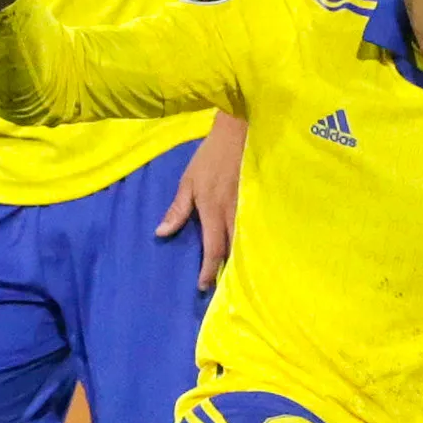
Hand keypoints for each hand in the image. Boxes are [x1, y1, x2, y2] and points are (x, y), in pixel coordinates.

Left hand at [159, 114, 246, 289]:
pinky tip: (250, 254)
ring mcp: (251, 210)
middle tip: (220, 288)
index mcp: (214, 210)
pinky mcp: (260, 204)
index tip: (202, 286)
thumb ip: (178, 208)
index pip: (213, 248)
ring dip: (240, 261)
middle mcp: (235, 214)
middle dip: (226, 271)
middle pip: (234, 251)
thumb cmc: (211, 157)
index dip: (208, 269)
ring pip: (247, 243)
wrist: (240, 134)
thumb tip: (162, 233)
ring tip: (234, 276)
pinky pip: (255, 231)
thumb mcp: (188, 180)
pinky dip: (251, 246)